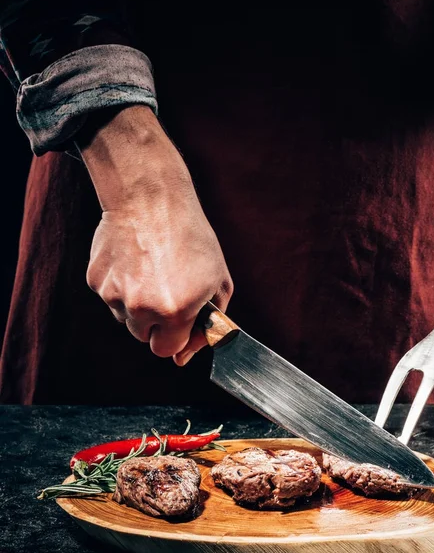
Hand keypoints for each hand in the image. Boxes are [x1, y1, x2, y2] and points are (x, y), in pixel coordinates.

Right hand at [79, 106, 232, 364]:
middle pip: (144, 337)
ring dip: (139, 307)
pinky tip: (136, 262)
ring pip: (126, 318)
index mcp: (176, 311)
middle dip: (158, 325)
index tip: (181, 328)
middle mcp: (142, 308)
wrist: (151, 198)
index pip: (167, 351)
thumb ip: (210, 320)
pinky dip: (123, 287)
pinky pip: (112, 297)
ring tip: (153, 272)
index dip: (177, 341)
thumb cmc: (192, 238)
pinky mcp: (96, 281)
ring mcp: (115, 295)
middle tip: (169, 294)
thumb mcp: (219, 279)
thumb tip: (188, 353)